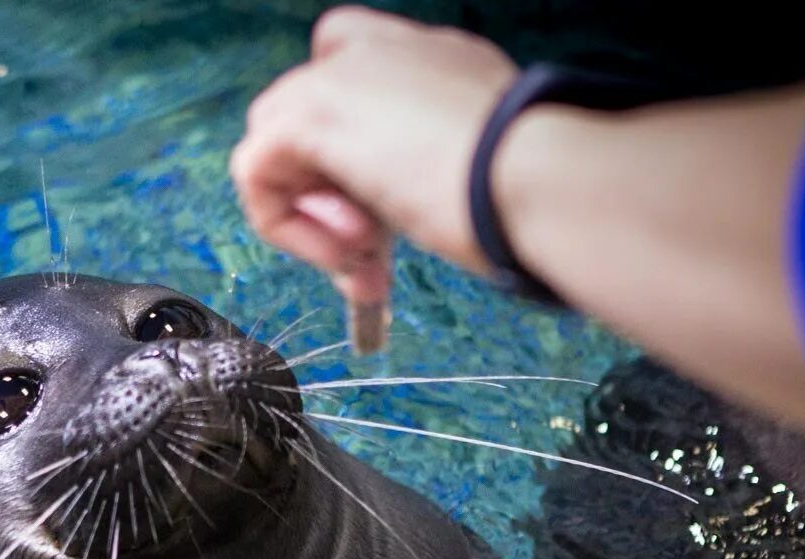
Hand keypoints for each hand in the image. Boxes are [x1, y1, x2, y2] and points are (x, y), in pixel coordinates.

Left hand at [230, 6, 517, 304]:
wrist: (546, 175)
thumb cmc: (536, 193)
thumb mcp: (481, 178)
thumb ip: (427, 185)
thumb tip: (382, 236)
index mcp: (438, 60)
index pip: (363, 80)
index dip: (354, 155)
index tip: (387, 216)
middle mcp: (388, 52)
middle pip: (311, 119)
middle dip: (330, 199)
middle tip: (370, 261)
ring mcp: (345, 74)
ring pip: (277, 141)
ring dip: (310, 216)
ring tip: (365, 260)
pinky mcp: (310, 112)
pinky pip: (257, 172)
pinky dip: (287, 227)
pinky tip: (346, 255)